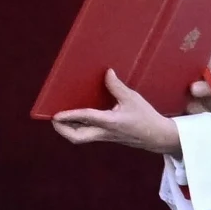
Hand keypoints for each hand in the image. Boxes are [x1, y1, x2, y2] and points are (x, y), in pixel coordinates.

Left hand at [51, 69, 181, 154]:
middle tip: (54, 119)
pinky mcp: (107, 136)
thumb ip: (117, 86)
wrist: (157, 137)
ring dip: (68, 129)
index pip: (87, 118)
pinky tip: (76, 118)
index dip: (70, 116)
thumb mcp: (133, 99)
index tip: (56, 115)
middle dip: (63, 130)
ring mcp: (105, 136)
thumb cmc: (146, 117)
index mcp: (111, 122)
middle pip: (77, 137)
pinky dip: (78, 127)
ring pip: (81, 137)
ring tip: (60, 119)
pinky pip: (88, 134)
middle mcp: (104, 131)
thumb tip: (107, 72)